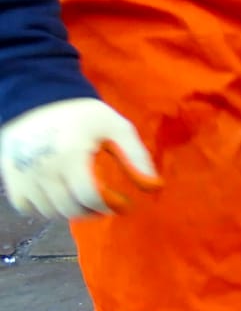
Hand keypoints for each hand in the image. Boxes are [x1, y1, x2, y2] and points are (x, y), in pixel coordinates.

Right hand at [0, 98, 160, 219]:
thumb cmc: (82, 114)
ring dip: (72, 210)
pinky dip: (44, 207)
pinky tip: (59, 194)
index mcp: (71, 155)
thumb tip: (155, 186)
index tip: (124, 203)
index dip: (112, 206)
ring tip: (86, 197)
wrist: (37, 98)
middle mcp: (43, 168)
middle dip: (95, 211)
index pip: (90, 197)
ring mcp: (22, 175)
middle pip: (71, 209)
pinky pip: (27, 207)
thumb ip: (136, 156)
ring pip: (50, 212)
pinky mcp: (10, 176)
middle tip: (107, 202)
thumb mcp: (116, 127)